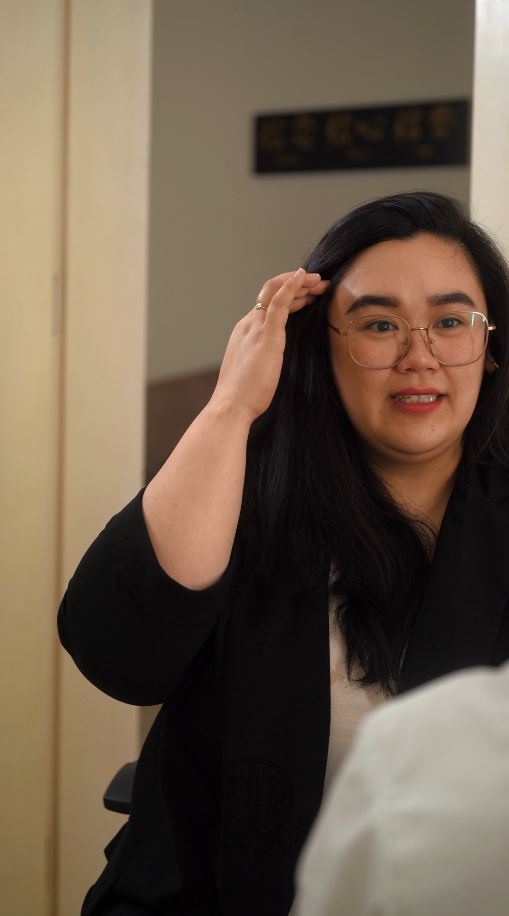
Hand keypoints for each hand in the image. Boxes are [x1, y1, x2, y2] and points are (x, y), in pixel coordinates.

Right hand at [209, 268, 329, 423]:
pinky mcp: (266, 334)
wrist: (231, 406)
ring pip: (276, 292)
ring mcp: (256, 327)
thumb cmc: (244, 396)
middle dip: (297, 285)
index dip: (290, 296)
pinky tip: (304, 276)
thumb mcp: (256, 372)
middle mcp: (248, 325)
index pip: (267, 305)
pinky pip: (279, 301)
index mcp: (245, 333)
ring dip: (299, 283)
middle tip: (319, 284)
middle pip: (271, 294)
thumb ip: (265, 360)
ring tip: (319, 281)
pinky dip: (291, 285)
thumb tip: (276, 363)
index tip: (308, 296)